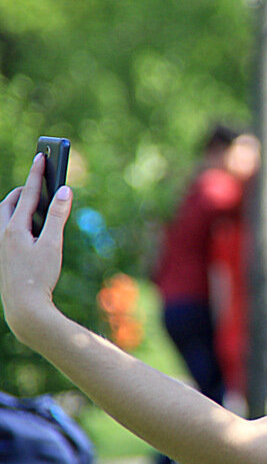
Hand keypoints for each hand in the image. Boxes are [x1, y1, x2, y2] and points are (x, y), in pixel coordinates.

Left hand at [0, 154, 72, 344]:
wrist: (23, 307)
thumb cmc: (39, 276)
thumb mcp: (53, 245)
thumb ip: (58, 216)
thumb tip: (63, 191)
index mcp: (14, 228)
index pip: (27, 193)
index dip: (36, 174)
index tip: (41, 156)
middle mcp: (1, 233)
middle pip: (9, 202)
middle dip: (23, 190)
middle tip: (39, 185)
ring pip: (3, 215)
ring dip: (17, 206)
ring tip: (34, 205)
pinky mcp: (1, 255)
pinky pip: (4, 229)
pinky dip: (15, 221)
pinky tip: (28, 231)